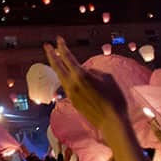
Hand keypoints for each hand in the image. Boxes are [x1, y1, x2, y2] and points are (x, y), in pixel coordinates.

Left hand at [46, 36, 143, 160]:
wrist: (111, 121)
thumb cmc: (114, 99)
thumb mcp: (108, 78)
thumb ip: (95, 72)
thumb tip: (87, 72)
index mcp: (81, 75)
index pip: (68, 57)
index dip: (62, 47)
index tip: (58, 39)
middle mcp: (72, 83)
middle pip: (57, 66)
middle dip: (51, 54)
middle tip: (47, 46)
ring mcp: (70, 93)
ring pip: (60, 77)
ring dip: (57, 67)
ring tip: (56, 60)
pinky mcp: (72, 101)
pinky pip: (67, 86)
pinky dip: (66, 78)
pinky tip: (70, 77)